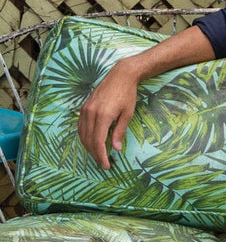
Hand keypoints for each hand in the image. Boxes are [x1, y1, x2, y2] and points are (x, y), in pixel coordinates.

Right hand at [76, 25, 214, 169]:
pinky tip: (92, 141)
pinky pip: (81, 126)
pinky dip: (85, 136)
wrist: (121, 75)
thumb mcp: (127, 115)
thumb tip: (115, 148)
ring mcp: (85, 109)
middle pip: (88, 140)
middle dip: (95, 154)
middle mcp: (90, 113)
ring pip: (82, 134)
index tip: (106, 165)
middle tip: (103, 163)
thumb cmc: (127, 95)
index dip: (101, 156)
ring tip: (98, 155)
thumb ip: (119, 132)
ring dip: (88, 146)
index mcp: (102, 116)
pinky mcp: (84, 106)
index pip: (98, 142)